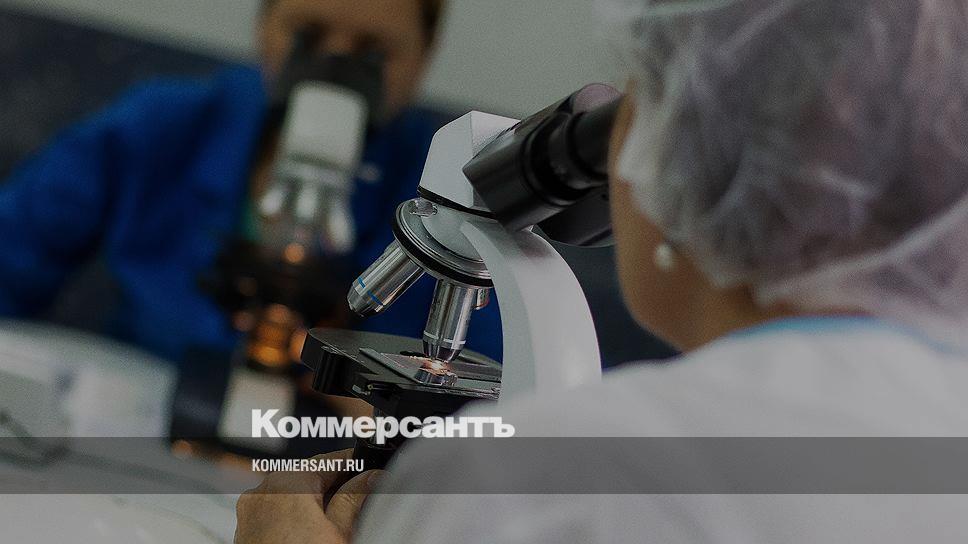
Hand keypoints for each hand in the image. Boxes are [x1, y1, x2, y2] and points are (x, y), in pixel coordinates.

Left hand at [235, 449, 384, 543]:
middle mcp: (262, 492)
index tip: (372, 467)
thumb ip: (356, 498)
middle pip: (309, 477)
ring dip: (317, 503)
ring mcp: (250, 514)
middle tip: (364, 493)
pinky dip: (297, 518)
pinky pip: (277, 514)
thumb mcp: (341, 532)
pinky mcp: (246, 534)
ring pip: (291, 496)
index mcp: (287, 482)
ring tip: (343, 518)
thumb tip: (370, 478)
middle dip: (337, 485)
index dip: (356, 463)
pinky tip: (316, 533)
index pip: (330, 460)